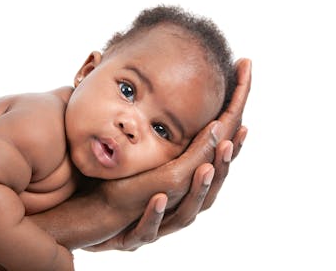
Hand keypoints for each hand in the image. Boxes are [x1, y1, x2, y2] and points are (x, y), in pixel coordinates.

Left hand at [86, 58, 250, 250]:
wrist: (93, 216)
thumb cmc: (121, 183)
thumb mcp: (149, 155)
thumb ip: (171, 138)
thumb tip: (181, 100)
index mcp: (186, 183)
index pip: (215, 159)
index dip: (232, 137)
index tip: (242, 115)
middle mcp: (180, 204)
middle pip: (211, 184)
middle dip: (225, 160)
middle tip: (237, 131)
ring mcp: (160, 222)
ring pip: (188, 210)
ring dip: (200, 187)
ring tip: (205, 166)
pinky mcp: (135, 235)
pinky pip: (148, 229)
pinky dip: (154, 215)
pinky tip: (158, 196)